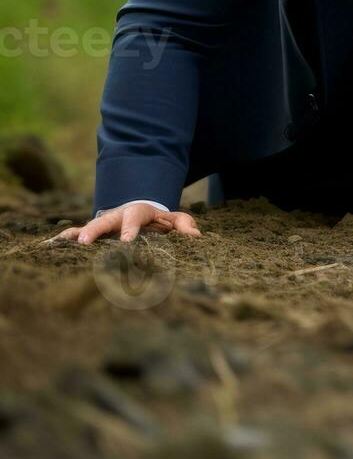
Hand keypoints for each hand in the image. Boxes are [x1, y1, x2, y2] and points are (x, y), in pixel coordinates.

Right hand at [56, 203, 201, 244]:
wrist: (141, 214)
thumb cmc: (160, 222)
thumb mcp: (174, 220)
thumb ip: (184, 225)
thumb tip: (197, 236)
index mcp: (138, 212)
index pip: (134, 218)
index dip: (130, 228)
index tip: (126, 241)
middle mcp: (117, 216)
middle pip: (104, 221)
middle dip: (95, 230)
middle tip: (86, 243)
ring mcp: (103, 224)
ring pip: (88, 227)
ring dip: (76, 235)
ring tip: (64, 244)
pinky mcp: (93, 233)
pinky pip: (75, 234)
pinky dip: (63, 240)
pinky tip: (49, 247)